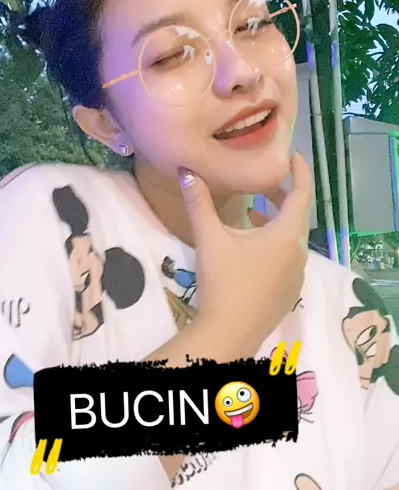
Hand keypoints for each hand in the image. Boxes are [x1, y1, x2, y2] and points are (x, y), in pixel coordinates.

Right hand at [178, 153, 311, 350]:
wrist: (229, 333)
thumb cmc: (223, 281)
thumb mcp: (209, 238)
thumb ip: (199, 202)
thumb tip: (187, 171)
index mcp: (286, 234)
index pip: (302, 193)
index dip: (300, 172)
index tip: (293, 156)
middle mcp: (299, 253)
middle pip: (297, 216)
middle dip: (281, 197)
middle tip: (264, 185)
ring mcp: (296, 276)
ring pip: (291, 239)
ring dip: (276, 223)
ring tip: (251, 216)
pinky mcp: (288, 293)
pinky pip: (288, 259)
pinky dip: (275, 245)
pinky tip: (251, 252)